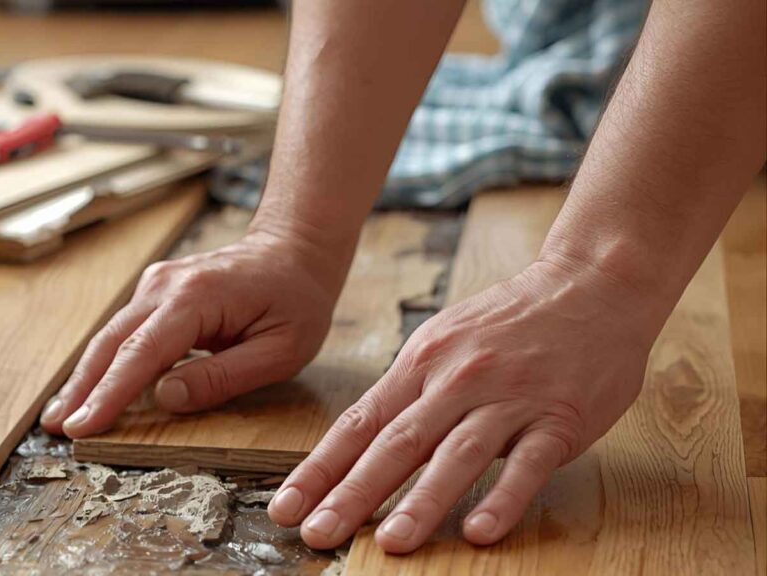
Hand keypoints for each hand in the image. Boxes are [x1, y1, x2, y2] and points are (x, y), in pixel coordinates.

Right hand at [41, 229, 345, 437]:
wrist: (294, 249)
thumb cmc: (296, 300)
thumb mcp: (280, 350)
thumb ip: (224, 376)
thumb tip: (165, 398)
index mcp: (197, 298)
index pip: (142, 354)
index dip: (110, 394)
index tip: (82, 427)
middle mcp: (166, 286)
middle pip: (112, 343)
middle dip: (83, 388)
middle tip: (57, 427)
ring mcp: (157, 284)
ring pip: (111, 335)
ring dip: (86, 376)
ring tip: (60, 415)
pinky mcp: (157, 291)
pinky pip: (125, 330)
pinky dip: (105, 360)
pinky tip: (91, 388)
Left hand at [268, 260, 659, 551]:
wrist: (590, 283)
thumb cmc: (509, 321)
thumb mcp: (445, 341)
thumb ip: (410, 392)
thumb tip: (365, 444)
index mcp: (421, 362)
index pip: (359, 424)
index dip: (319, 469)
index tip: (286, 506)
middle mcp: (456, 378)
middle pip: (396, 443)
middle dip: (353, 493)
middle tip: (318, 534)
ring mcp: (508, 397)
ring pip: (457, 454)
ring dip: (422, 501)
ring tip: (391, 543)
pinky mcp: (559, 416)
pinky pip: (528, 463)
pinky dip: (504, 498)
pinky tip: (480, 531)